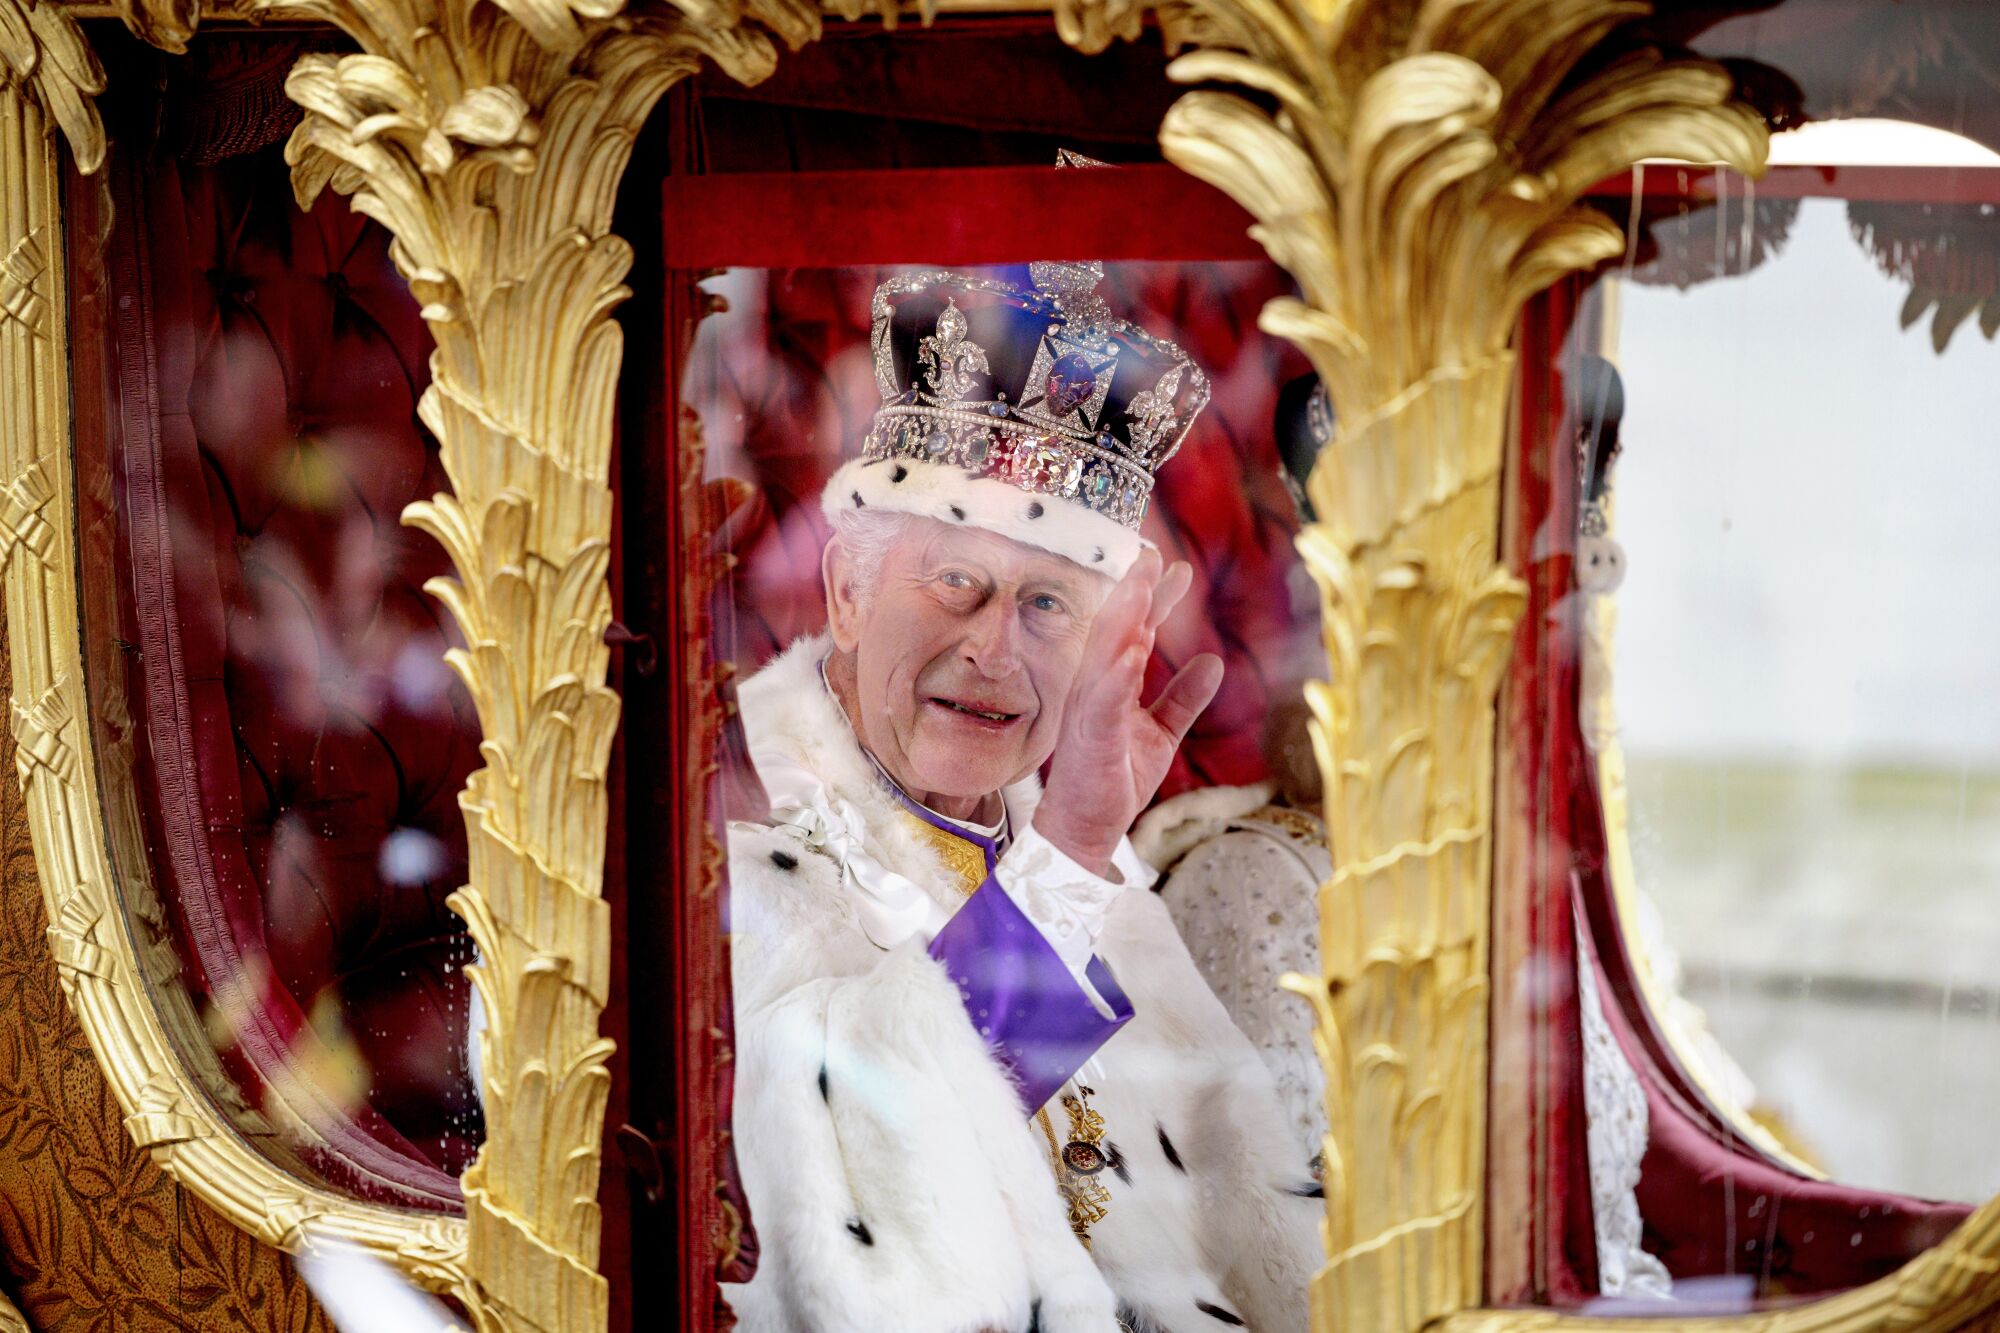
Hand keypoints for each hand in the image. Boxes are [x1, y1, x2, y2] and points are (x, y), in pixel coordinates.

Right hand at [1034, 549, 1223, 875]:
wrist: (1087, 829)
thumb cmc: (1114, 778)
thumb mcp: (1161, 733)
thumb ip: (1182, 698)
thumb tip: (1212, 661)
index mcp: (1112, 684)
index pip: (1133, 631)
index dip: (1153, 598)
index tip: (1174, 566)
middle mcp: (1096, 689)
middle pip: (1114, 630)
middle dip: (1133, 591)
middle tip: (1151, 554)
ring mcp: (1089, 711)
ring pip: (1104, 656)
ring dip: (1123, 620)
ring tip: (1140, 586)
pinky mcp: (1090, 739)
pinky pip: (1103, 703)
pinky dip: (1117, 676)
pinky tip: (1132, 653)